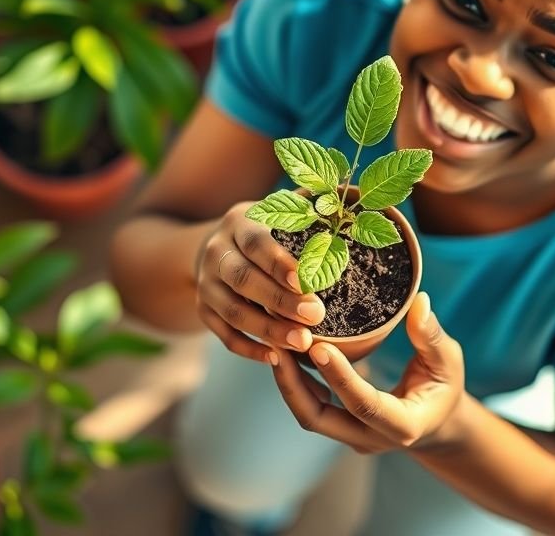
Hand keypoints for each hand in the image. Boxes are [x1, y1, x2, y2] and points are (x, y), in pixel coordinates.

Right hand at [197, 201, 325, 362]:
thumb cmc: (268, 230)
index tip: (307, 280)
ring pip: (232, 311)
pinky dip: (249, 349)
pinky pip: (223, 334)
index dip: (279, 262)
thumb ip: (310, 206)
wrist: (218, 247)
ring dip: (267, 330)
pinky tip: (276, 359)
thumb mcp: (281, 210)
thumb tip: (351, 195)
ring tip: (302, 343)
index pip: (256, 242)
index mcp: (239, 222)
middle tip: (315, 316)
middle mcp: (216, 251)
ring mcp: (206, 283)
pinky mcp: (203, 310)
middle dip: (279, 300)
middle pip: (243, 279)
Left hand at [271, 292, 464, 453]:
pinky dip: (294, 381)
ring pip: (308, 414)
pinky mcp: (339, 425)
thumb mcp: (448, 361)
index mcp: (403, 426)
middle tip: (278, 345)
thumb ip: (432, 336)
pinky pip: (309, 405)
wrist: (436, 422)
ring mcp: (351, 435)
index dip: (340, 378)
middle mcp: (370, 437)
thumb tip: (420, 302)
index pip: (364, 405)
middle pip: (319, 419)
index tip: (318, 347)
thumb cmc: (444, 388)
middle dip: (293, 384)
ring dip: (287, 381)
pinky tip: (282, 350)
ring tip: (273, 342)